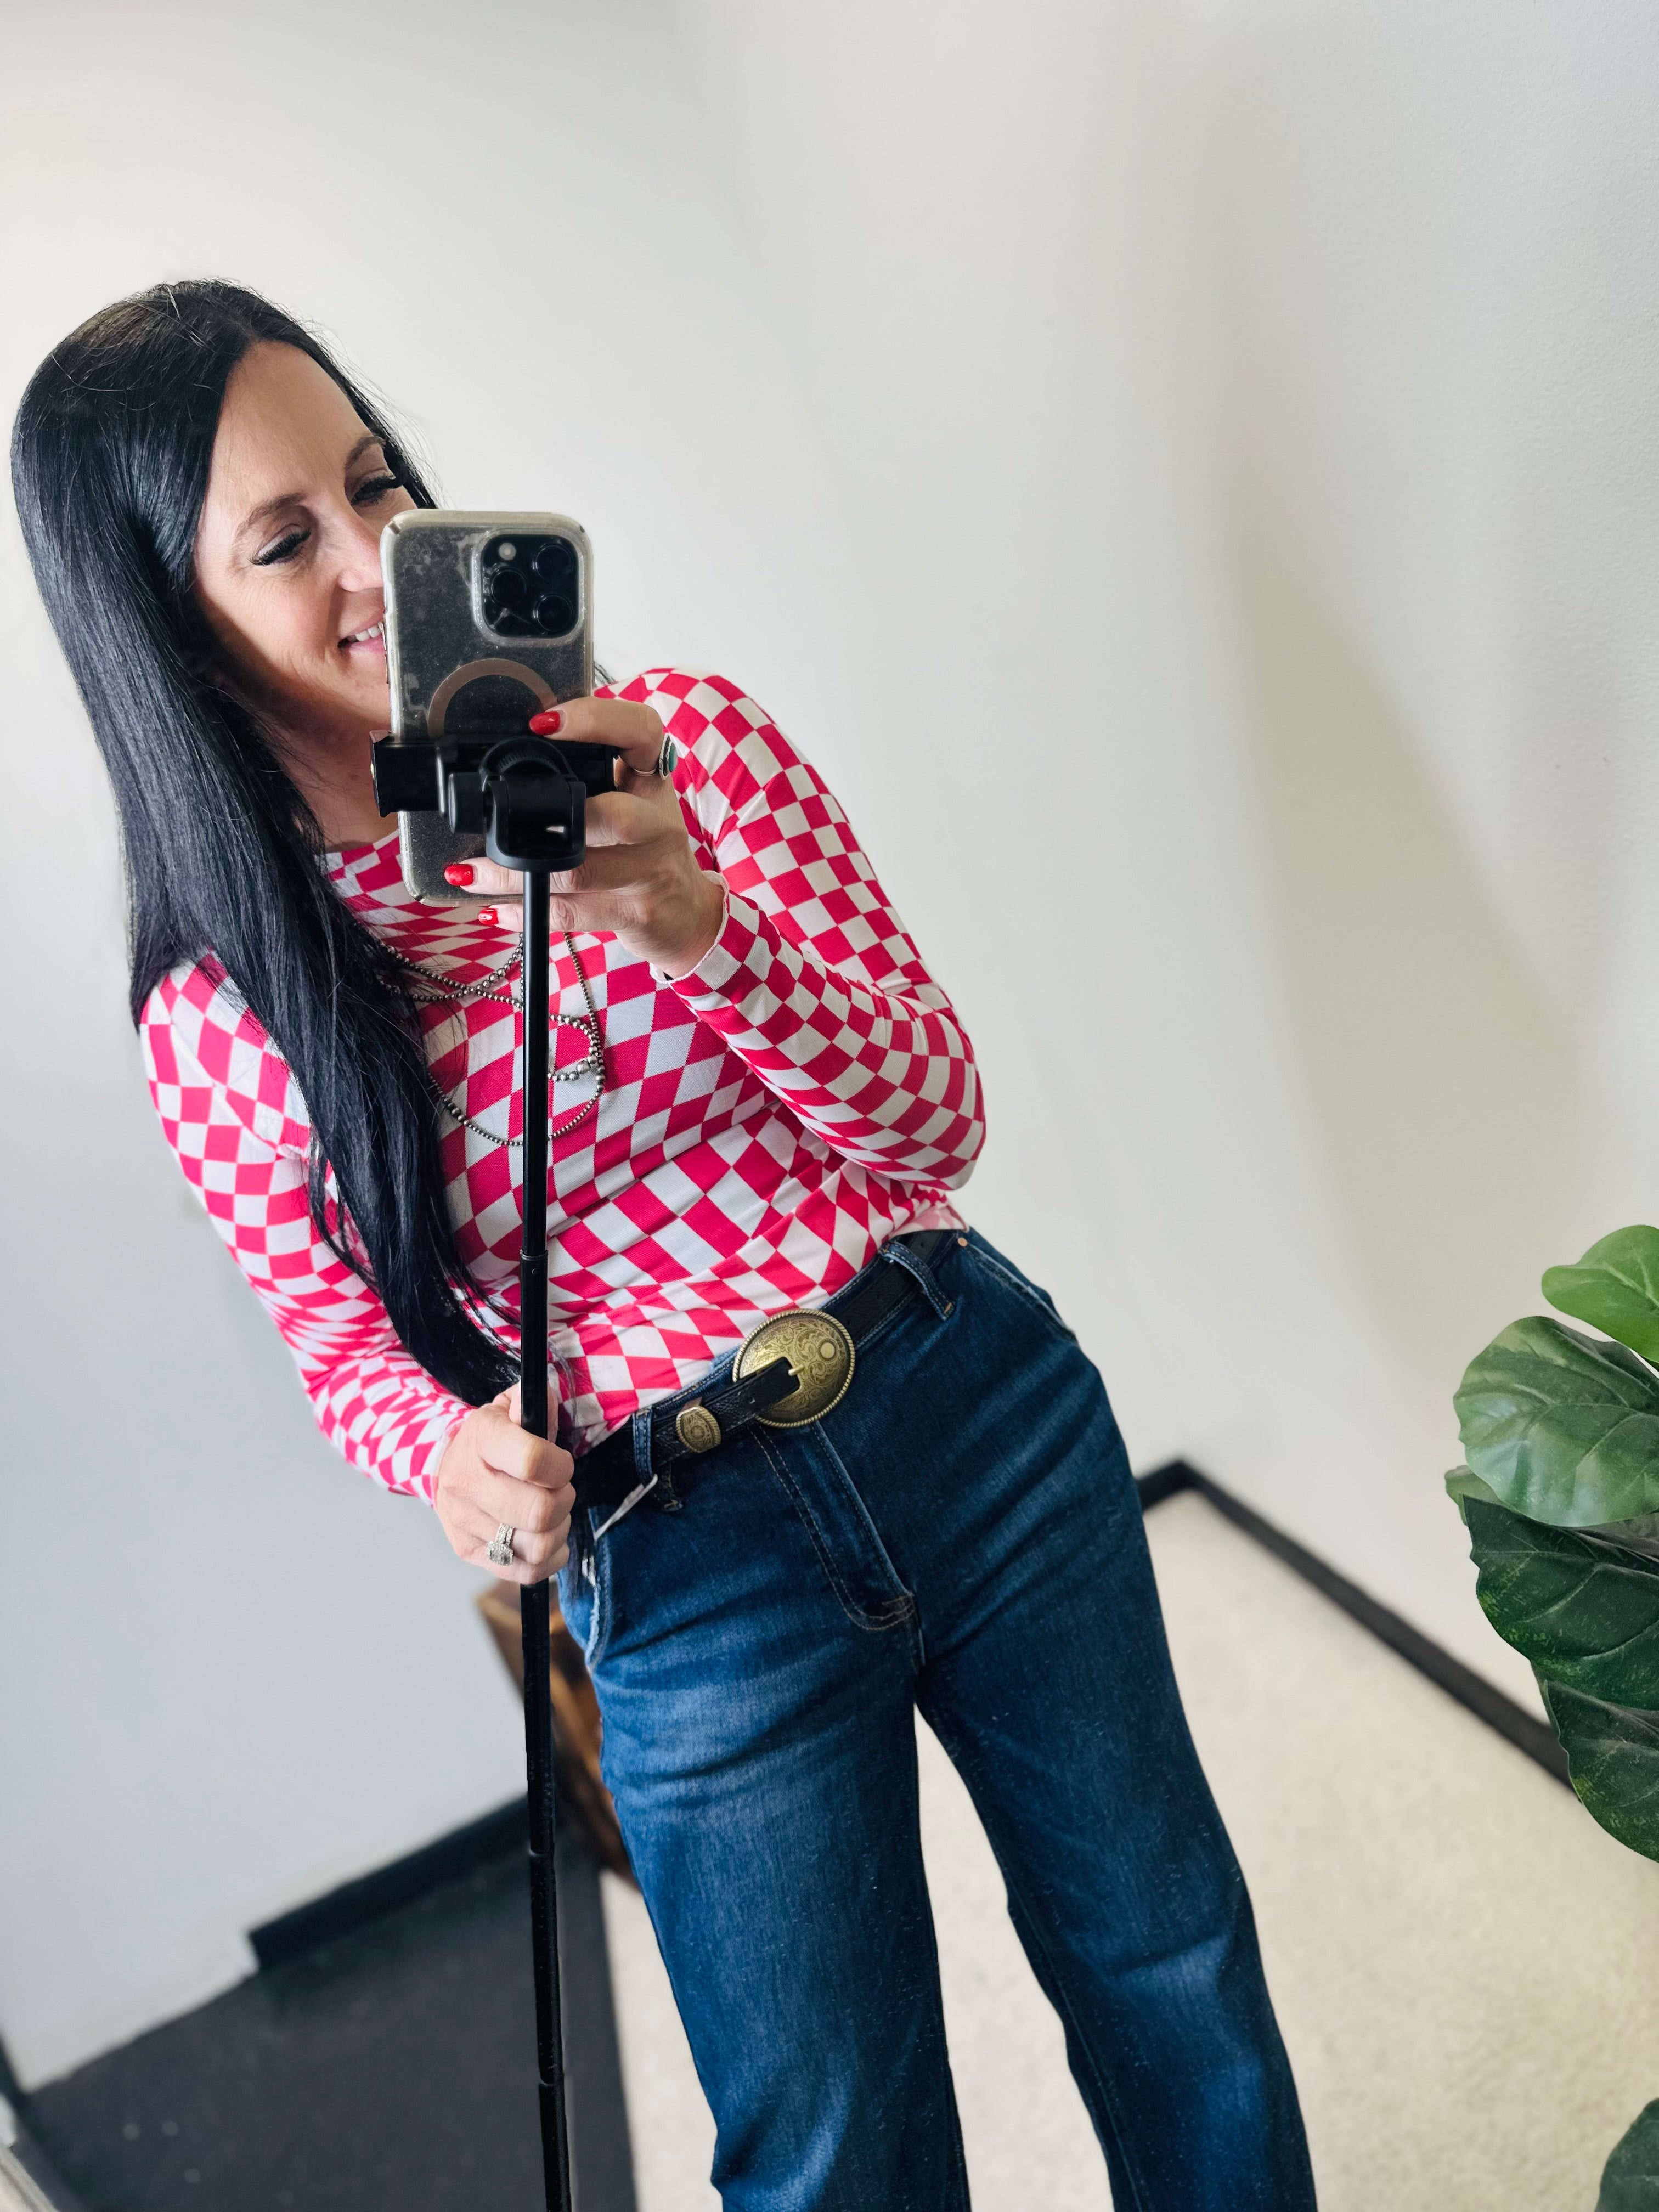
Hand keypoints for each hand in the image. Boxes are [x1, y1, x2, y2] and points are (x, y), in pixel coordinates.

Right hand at [434, 1388, 574, 1584]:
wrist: (446, 1465)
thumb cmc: (491, 1438)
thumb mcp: (509, 1408)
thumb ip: (533, 1403)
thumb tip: (547, 1402)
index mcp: (481, 1439)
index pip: (533, 1462)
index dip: (561, 1467)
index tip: (561, 1464)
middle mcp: (466, 1483)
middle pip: (539, 1512)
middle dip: (564, 1501)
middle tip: (559, 1491)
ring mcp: (463, 1522)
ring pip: (536, 1546)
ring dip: (558, 1531)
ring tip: (552, 1515)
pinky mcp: (468, 1552)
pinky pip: (526, 1571)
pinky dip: (549, 1559)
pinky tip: (546, 1538)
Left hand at [444, 698, 724, 976]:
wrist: (686, 913)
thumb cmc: (646, 848)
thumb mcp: (633, 799)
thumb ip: (589, 773)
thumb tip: (515, 756)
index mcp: (651, 781)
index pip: (640, 731)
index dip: (595, 720)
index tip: (543, 723)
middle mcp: (656, 824)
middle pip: (615, 816)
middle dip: (556, 815)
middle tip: (500, 811)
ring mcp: (647, 872)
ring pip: (578, 870)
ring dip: (514, 873)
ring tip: (470, 871)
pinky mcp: (632, 913)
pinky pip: (571, 914)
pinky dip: (526, 914)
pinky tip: (495, 910)